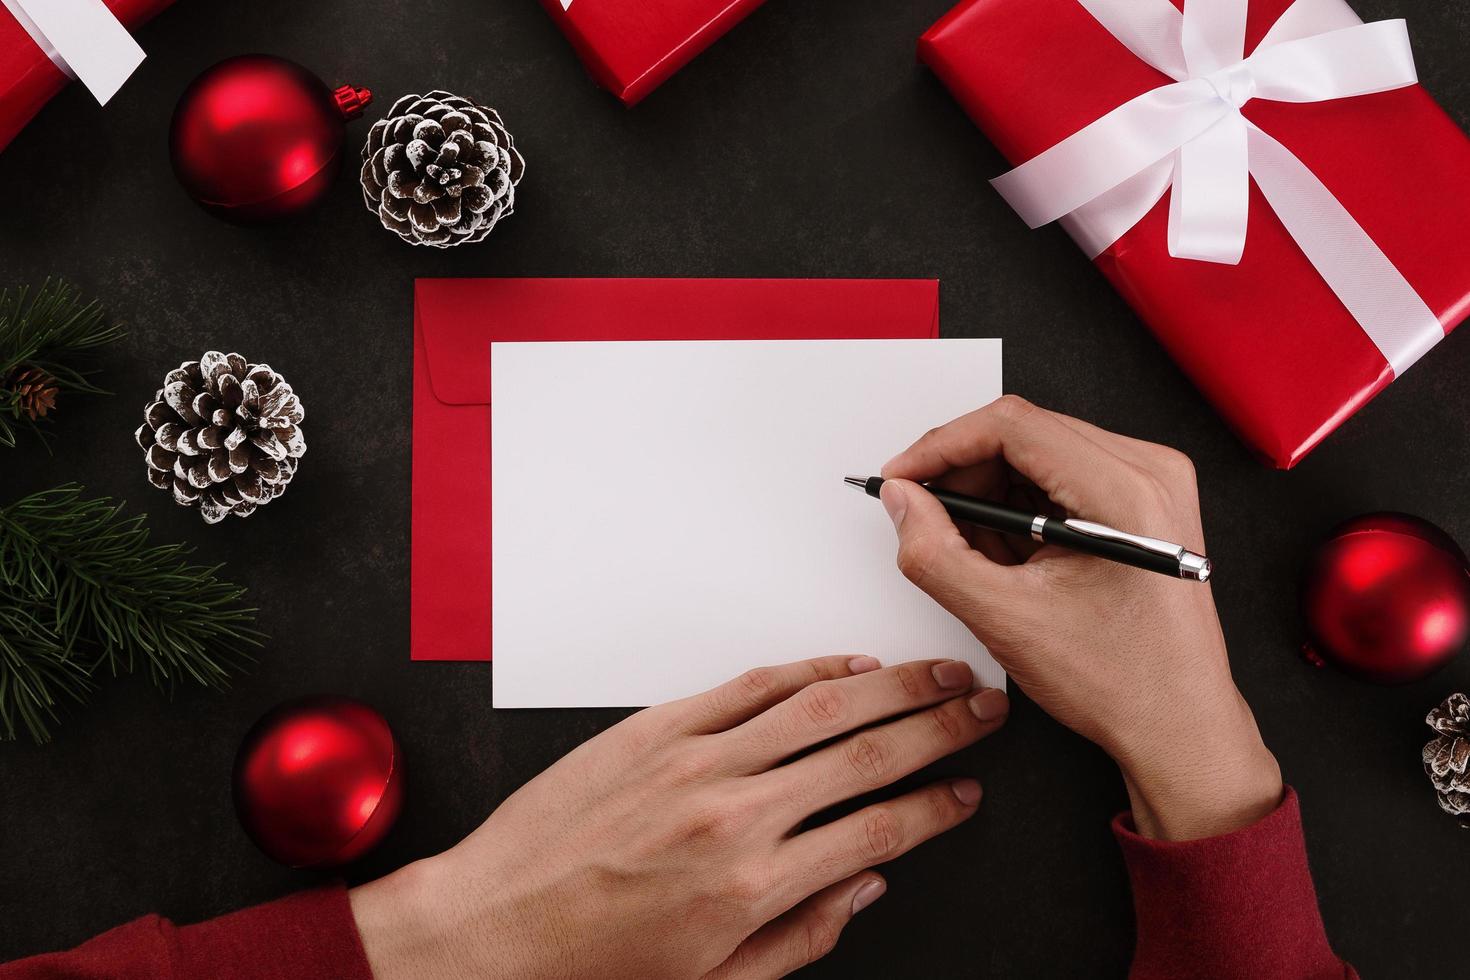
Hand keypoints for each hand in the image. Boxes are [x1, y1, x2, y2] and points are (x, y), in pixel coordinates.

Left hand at [350, 656, 1008, 978]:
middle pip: (866, 753)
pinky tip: (846, 667)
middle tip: (985, 709)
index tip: (966, 791)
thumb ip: (803, 937)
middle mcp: (734, 815)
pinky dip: (807, 670)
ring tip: (939, 674)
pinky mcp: (655, 728)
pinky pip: (749, 686)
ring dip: (891, 685)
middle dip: (939, 728)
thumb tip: (864, 886)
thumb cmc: (593, 966)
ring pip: (819, 706)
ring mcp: (695, 762)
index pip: (879, 830)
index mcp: (755, 888)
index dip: (935, 807)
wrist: (490, 928)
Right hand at [879, 396, 1280, 840]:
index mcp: (1127, 491)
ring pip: (1039, 451)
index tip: (903, 476)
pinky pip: (1062, 474)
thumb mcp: (1006, 619)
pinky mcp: (1144, 499)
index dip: (942, 446)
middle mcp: (1150, 471)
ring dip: (992, 492)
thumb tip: (903, 502)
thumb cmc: (1121, 681)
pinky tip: (1012, 554)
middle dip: (965, 473)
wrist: (1178, 723)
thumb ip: (936, 554)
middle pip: (1026, 432)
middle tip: (929, 520)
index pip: (1013, 426)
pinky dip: (1021, 506)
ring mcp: (1152, 482)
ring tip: (979, 553)